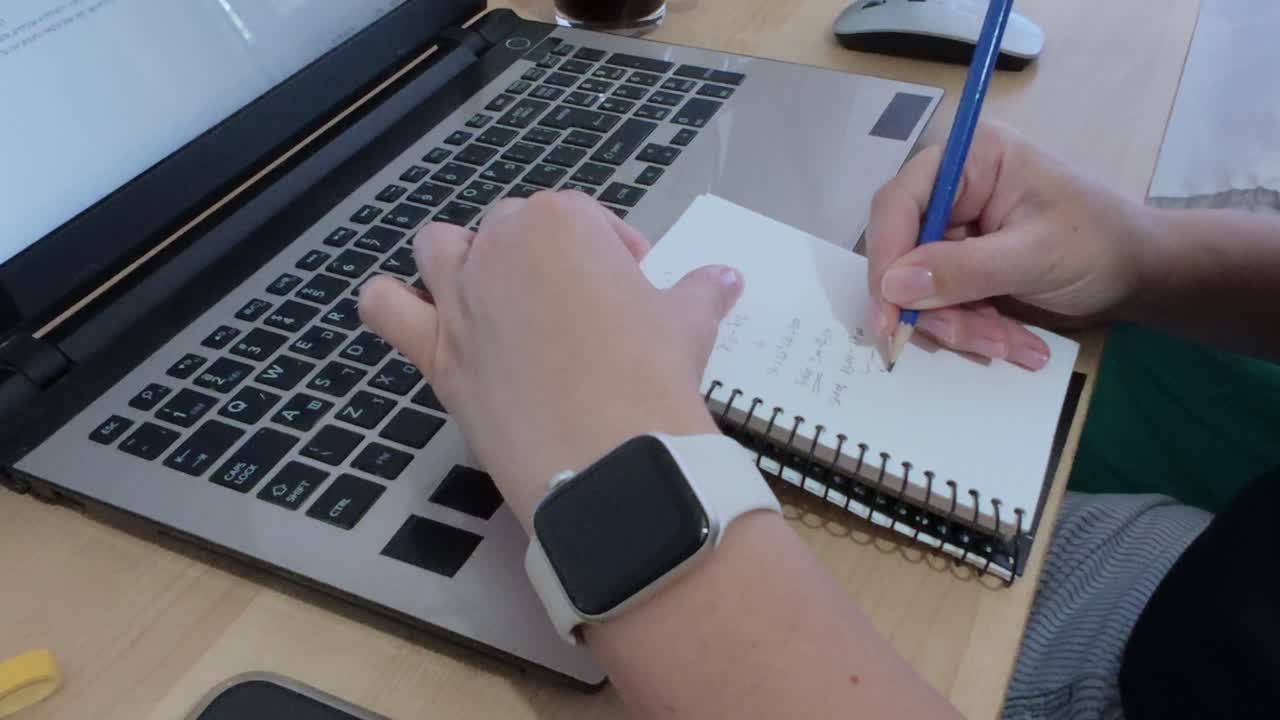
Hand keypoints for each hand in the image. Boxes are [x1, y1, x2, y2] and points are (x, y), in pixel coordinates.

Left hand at [358, 191, 742, 528]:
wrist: (611, 455)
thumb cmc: (653, 373)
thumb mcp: (688, 323)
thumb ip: (701, 292)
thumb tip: (725, 277)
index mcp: (560, 222)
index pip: (584, 218)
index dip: (614, 252)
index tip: (636, 288)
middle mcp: (499, 248)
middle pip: (512, 231)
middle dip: (547, 260)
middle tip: (585, 310)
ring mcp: (459, 299)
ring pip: (440, 248)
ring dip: (462, 262)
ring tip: (499, 301)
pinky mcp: (435, 353)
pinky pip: (386, 308)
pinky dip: (392, 304)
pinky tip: (417, 314)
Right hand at [867, 121, 1155, 368]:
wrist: (1140, 275)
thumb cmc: (1102, 245)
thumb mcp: (1037, 256)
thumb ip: (965, 270)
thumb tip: (894, 286)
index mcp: (970, 160)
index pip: (898, 204)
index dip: (886, 261)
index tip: (892, 319)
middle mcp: (951, 190)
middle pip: (901, 254)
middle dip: (936, 307)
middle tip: (978, 343)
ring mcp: (954, 232)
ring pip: (917, 290)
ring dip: (960, 327)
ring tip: (1013, 345)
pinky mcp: (959, 268)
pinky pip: (940, 306)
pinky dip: (972, 332)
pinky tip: (1016, 344)